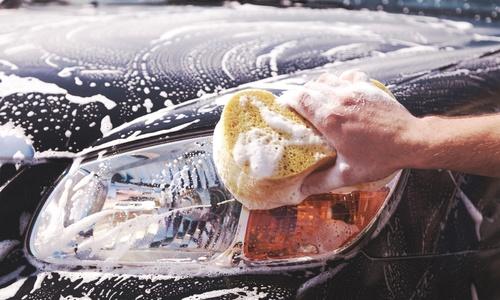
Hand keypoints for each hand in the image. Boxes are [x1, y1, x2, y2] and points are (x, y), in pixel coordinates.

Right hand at [282, 70, 421, 194]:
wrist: (411, 141)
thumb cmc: (380, 157)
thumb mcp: (347, 174)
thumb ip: (321, 181)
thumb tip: (302, 189)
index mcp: (330, 119)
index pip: (299, 98)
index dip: (288, 101)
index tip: (286, 109)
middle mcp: (339, 99)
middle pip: (309, 87)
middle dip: (300, 96)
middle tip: (299, 109)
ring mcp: (354, 91)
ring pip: (326, 79)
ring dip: (317, 87)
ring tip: (317, 101)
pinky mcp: (367, 88)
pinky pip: (346, 76)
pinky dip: (339, 82)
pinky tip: (340, 93)